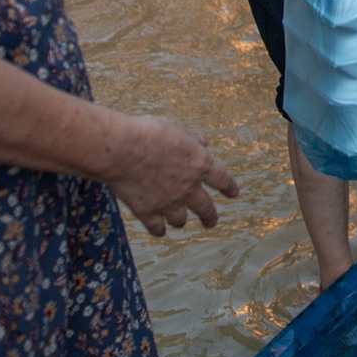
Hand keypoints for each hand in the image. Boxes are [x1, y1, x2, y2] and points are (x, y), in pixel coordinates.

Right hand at [105, 115, 239, 236]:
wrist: (122, 149)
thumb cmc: (149, 132)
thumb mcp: (176, 127)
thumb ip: (192, 137)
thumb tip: (205, 142)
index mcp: (200, 164)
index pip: (222, 179)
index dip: (229, 186)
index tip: (234, 193)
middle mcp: (188, 187)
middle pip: (205, 207)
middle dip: (210, 216)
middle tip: (211, 222)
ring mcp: (168, 202)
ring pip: (180, 219)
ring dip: (181, 220)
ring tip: (179, 221)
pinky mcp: (147, 211)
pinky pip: (157, 227)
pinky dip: (158, 229)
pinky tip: (159, 229)